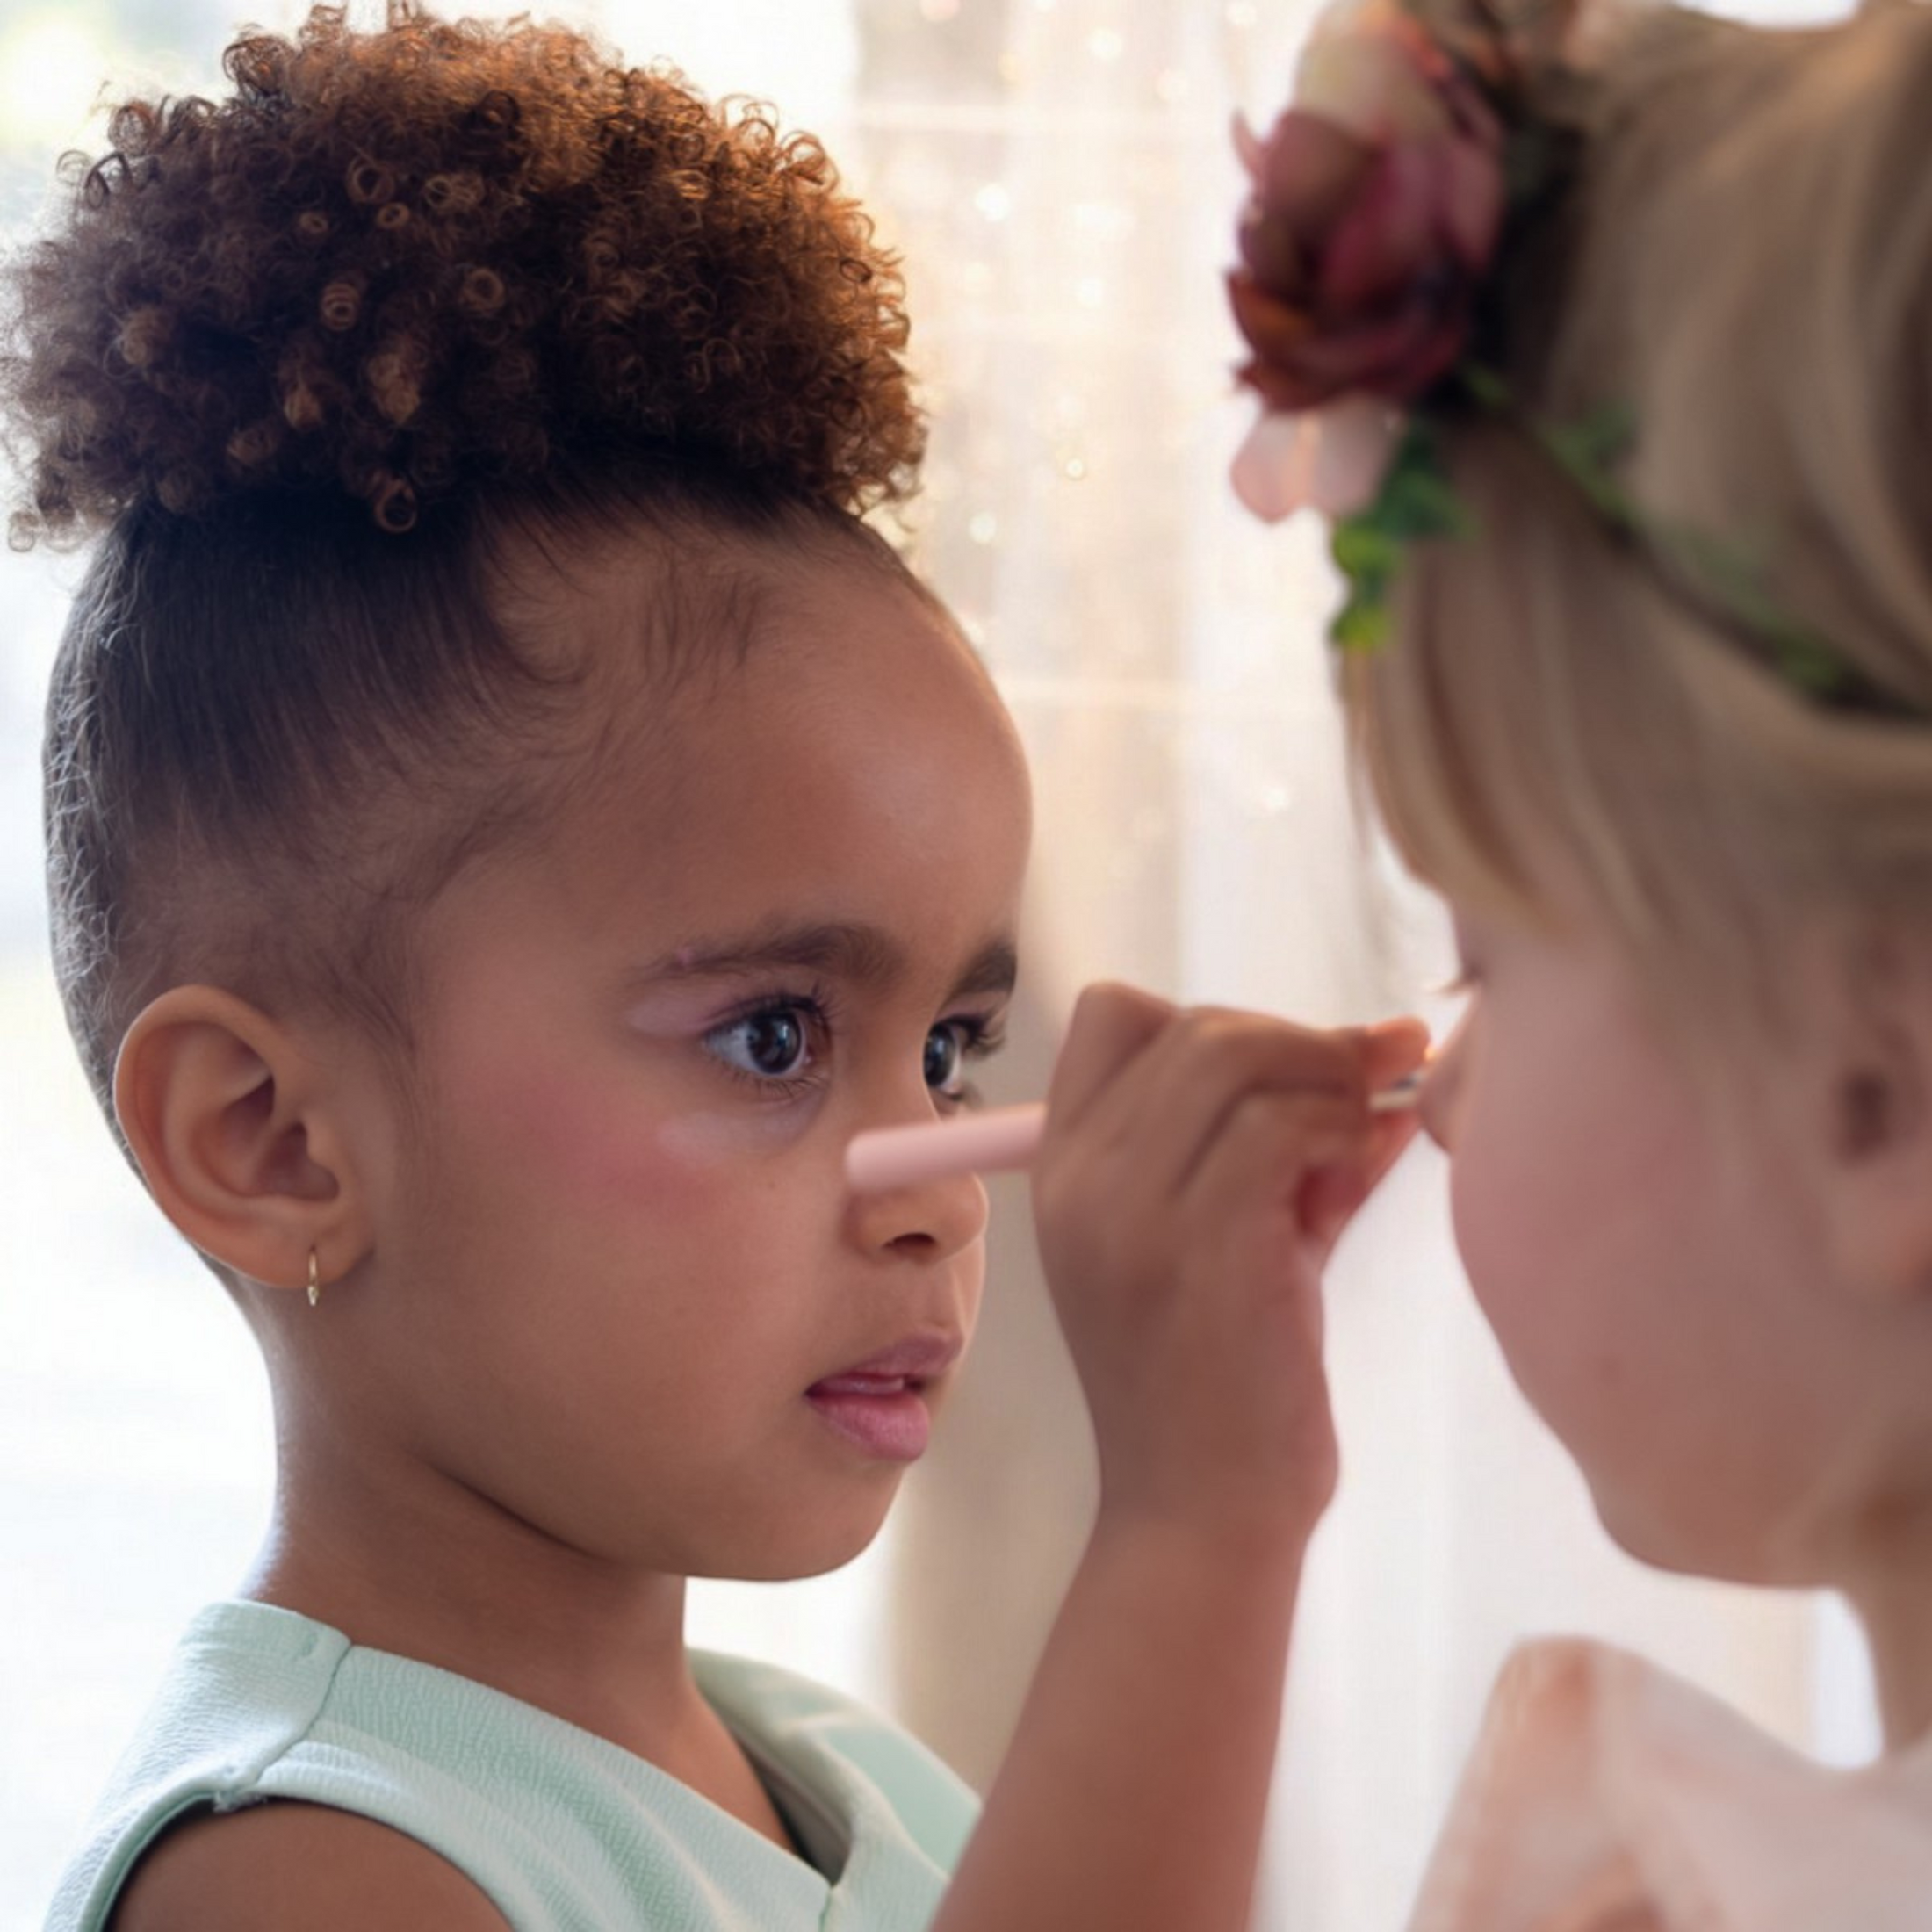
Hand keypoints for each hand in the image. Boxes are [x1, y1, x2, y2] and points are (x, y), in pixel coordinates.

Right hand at [1032, 982, 1427, 1544]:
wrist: (1204, 1517)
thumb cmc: (1224, 1381)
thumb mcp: (1235, 1237)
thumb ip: (1295, 1143)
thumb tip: (1391, 1048)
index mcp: (1065, 1170)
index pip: (1113, 1015)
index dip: (1208, 1021)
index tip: (1283, 1074)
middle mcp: (1082, 1179)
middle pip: (1192, 1023)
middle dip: (1294, 1041)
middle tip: (1358, 1091)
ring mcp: (1135, 1212)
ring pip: (1236, 1054)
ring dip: (1325, 1079)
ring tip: (1360, 1138)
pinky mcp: (1206, 1248)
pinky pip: (1282, 1124)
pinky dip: (1337, 1126)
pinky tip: (1357, 1171)